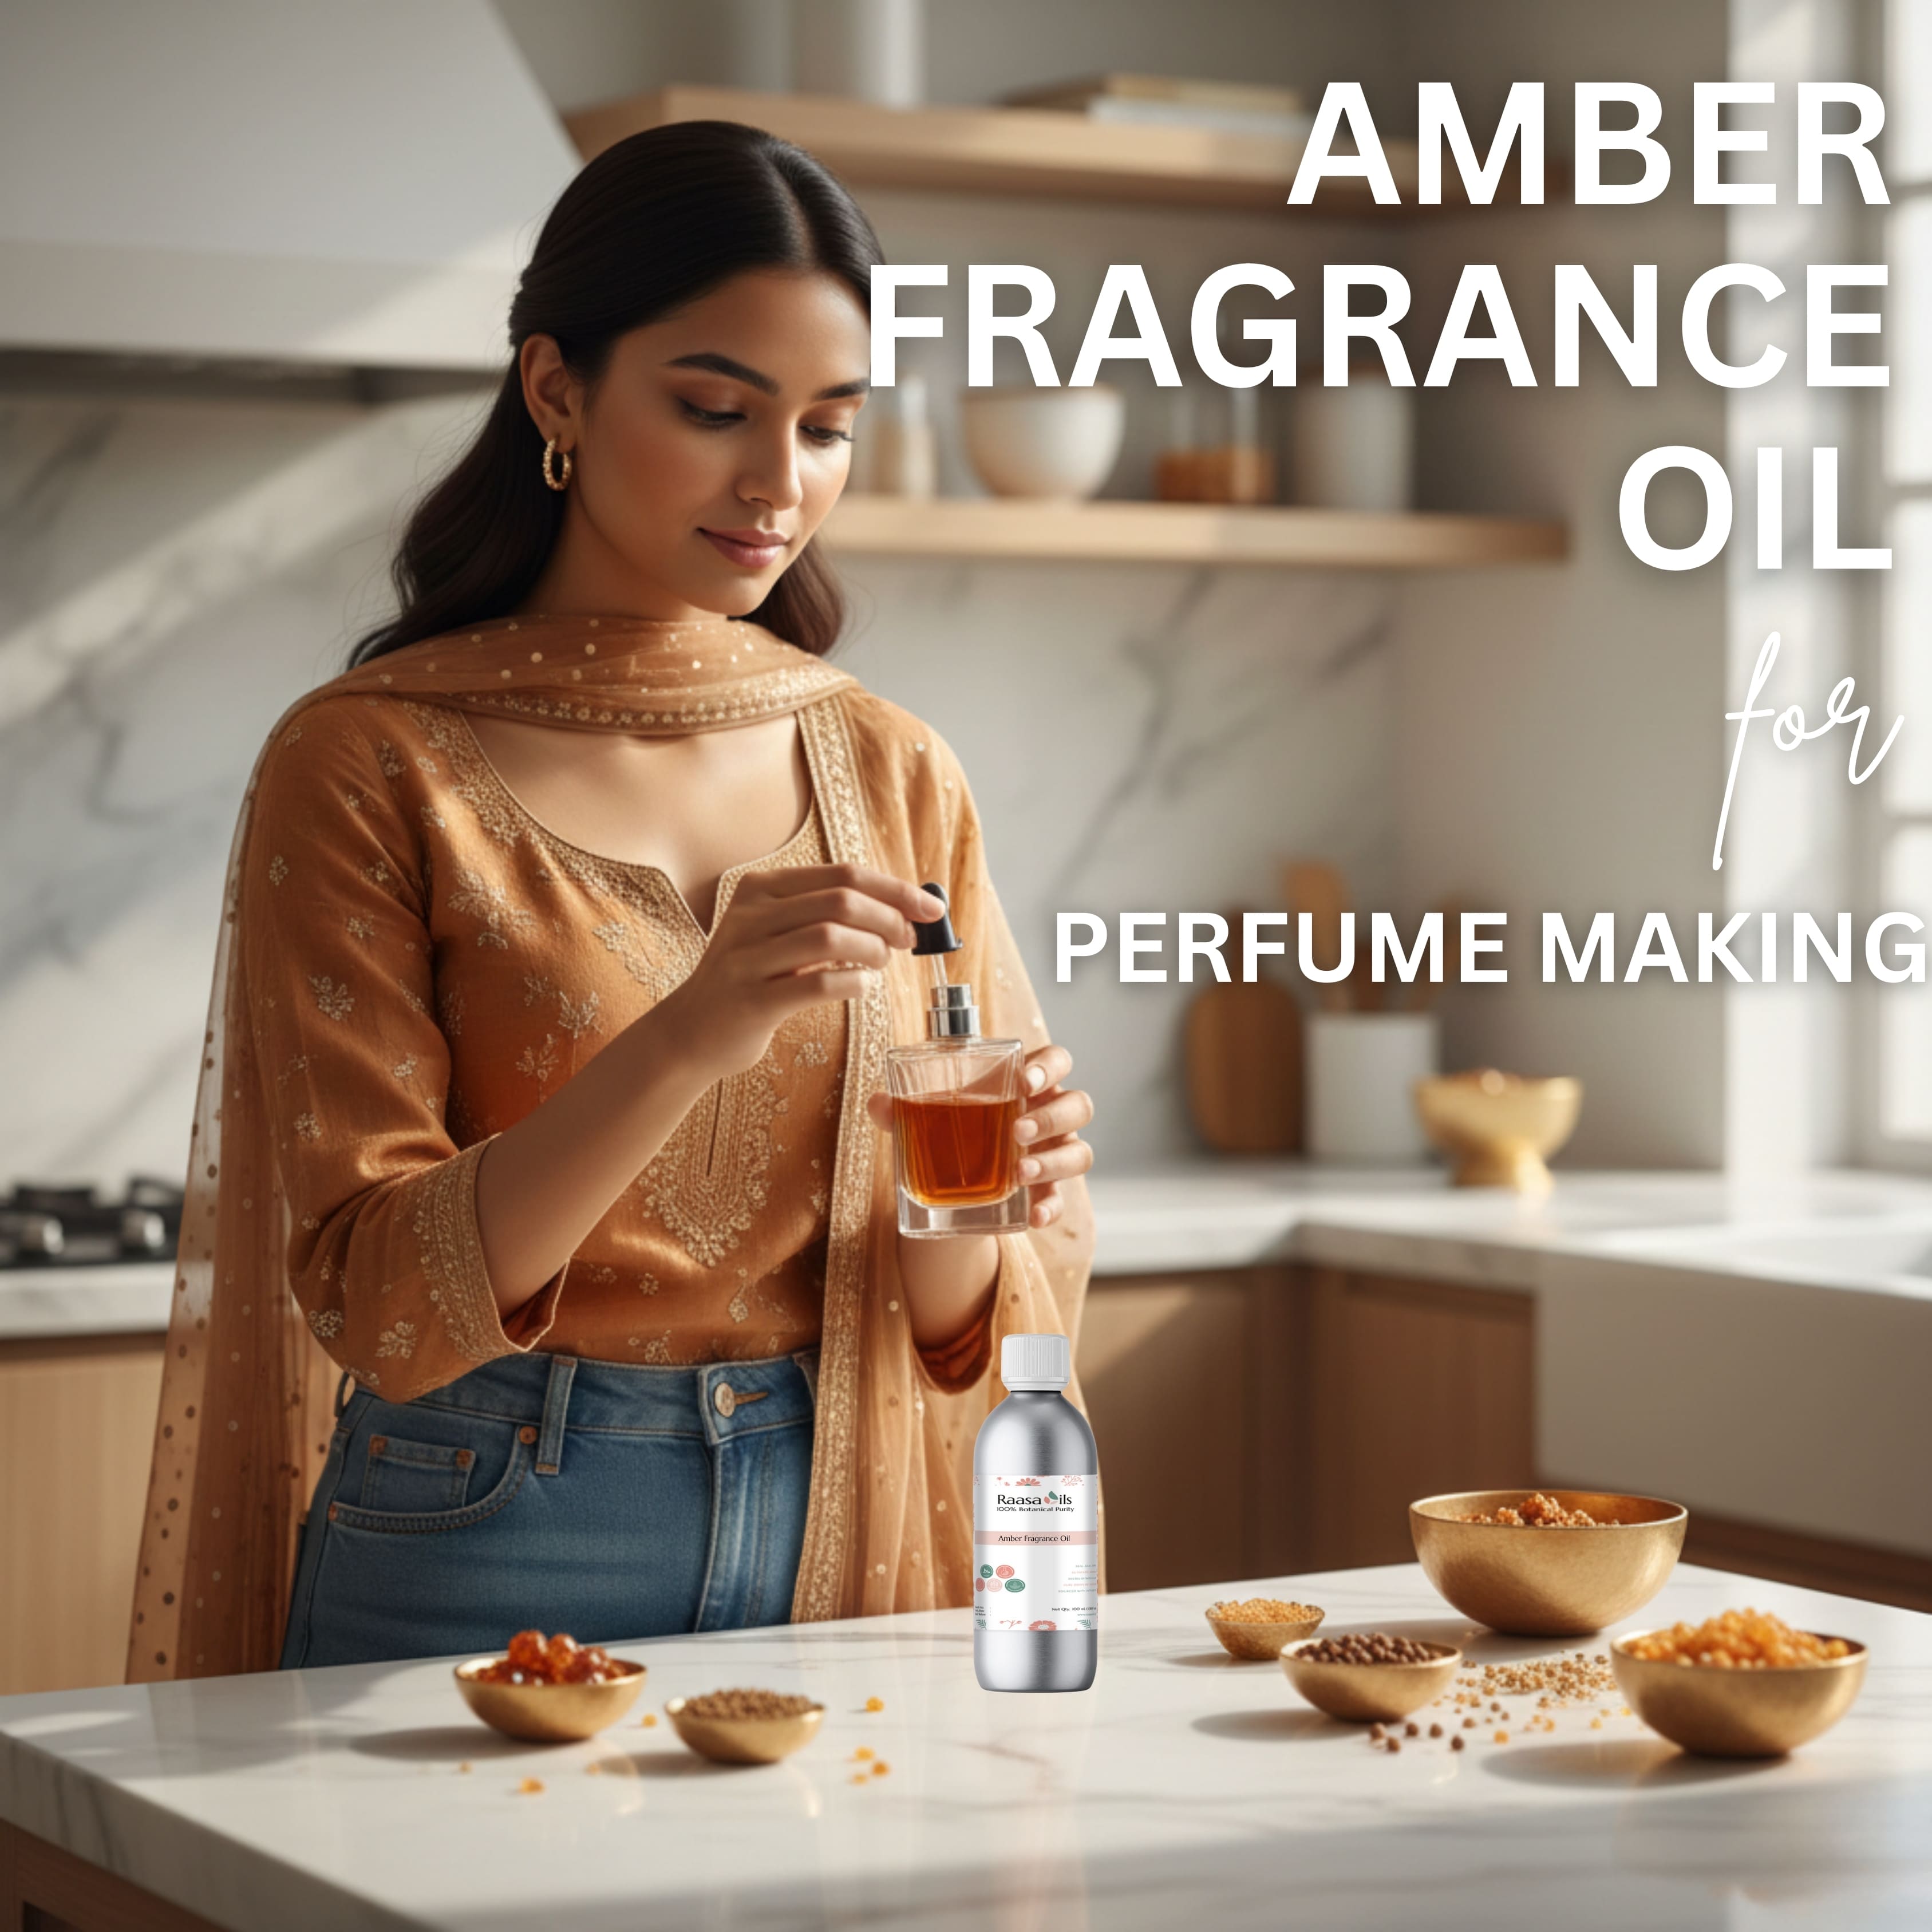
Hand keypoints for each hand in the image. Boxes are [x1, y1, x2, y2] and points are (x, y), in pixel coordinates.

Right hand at [656, 864, 942, 1079]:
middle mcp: (750, 915)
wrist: (691, 1031)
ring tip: (880, 962)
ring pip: (830, 936)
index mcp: (761, 888)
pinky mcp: (751, 1000)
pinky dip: (853, 984)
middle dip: (889, 918)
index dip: (895, 889)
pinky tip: (860, 987)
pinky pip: (817, 984)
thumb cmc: (752, 979)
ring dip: (872, 950)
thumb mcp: (779, 934)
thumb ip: (826, 916)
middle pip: (841, 900)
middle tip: (907, 940)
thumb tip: (902, 910)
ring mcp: (747, 957)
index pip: (843, 874)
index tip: (931, 908)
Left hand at [866, 1041, 1092, 1230]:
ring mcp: (1056, 1153)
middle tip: (1016, 1130)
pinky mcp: (1050, 1191)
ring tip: (1020, 1172)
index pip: (1057, 1061)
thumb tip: (879, 1103)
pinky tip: (1034, 1216)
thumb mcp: (928, 1119)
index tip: (1025, 1080)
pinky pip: (1063, 1200)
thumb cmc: (955, 1131)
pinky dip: (1052, 1208)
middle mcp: (1051, 1115)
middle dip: (1051, 1116)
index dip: (1049, 1066)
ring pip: (1080, 1151)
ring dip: (1054, 1161)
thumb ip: (904, 1111)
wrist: (957, 1187)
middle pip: (1078, 1105)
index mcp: (1028, 1085)